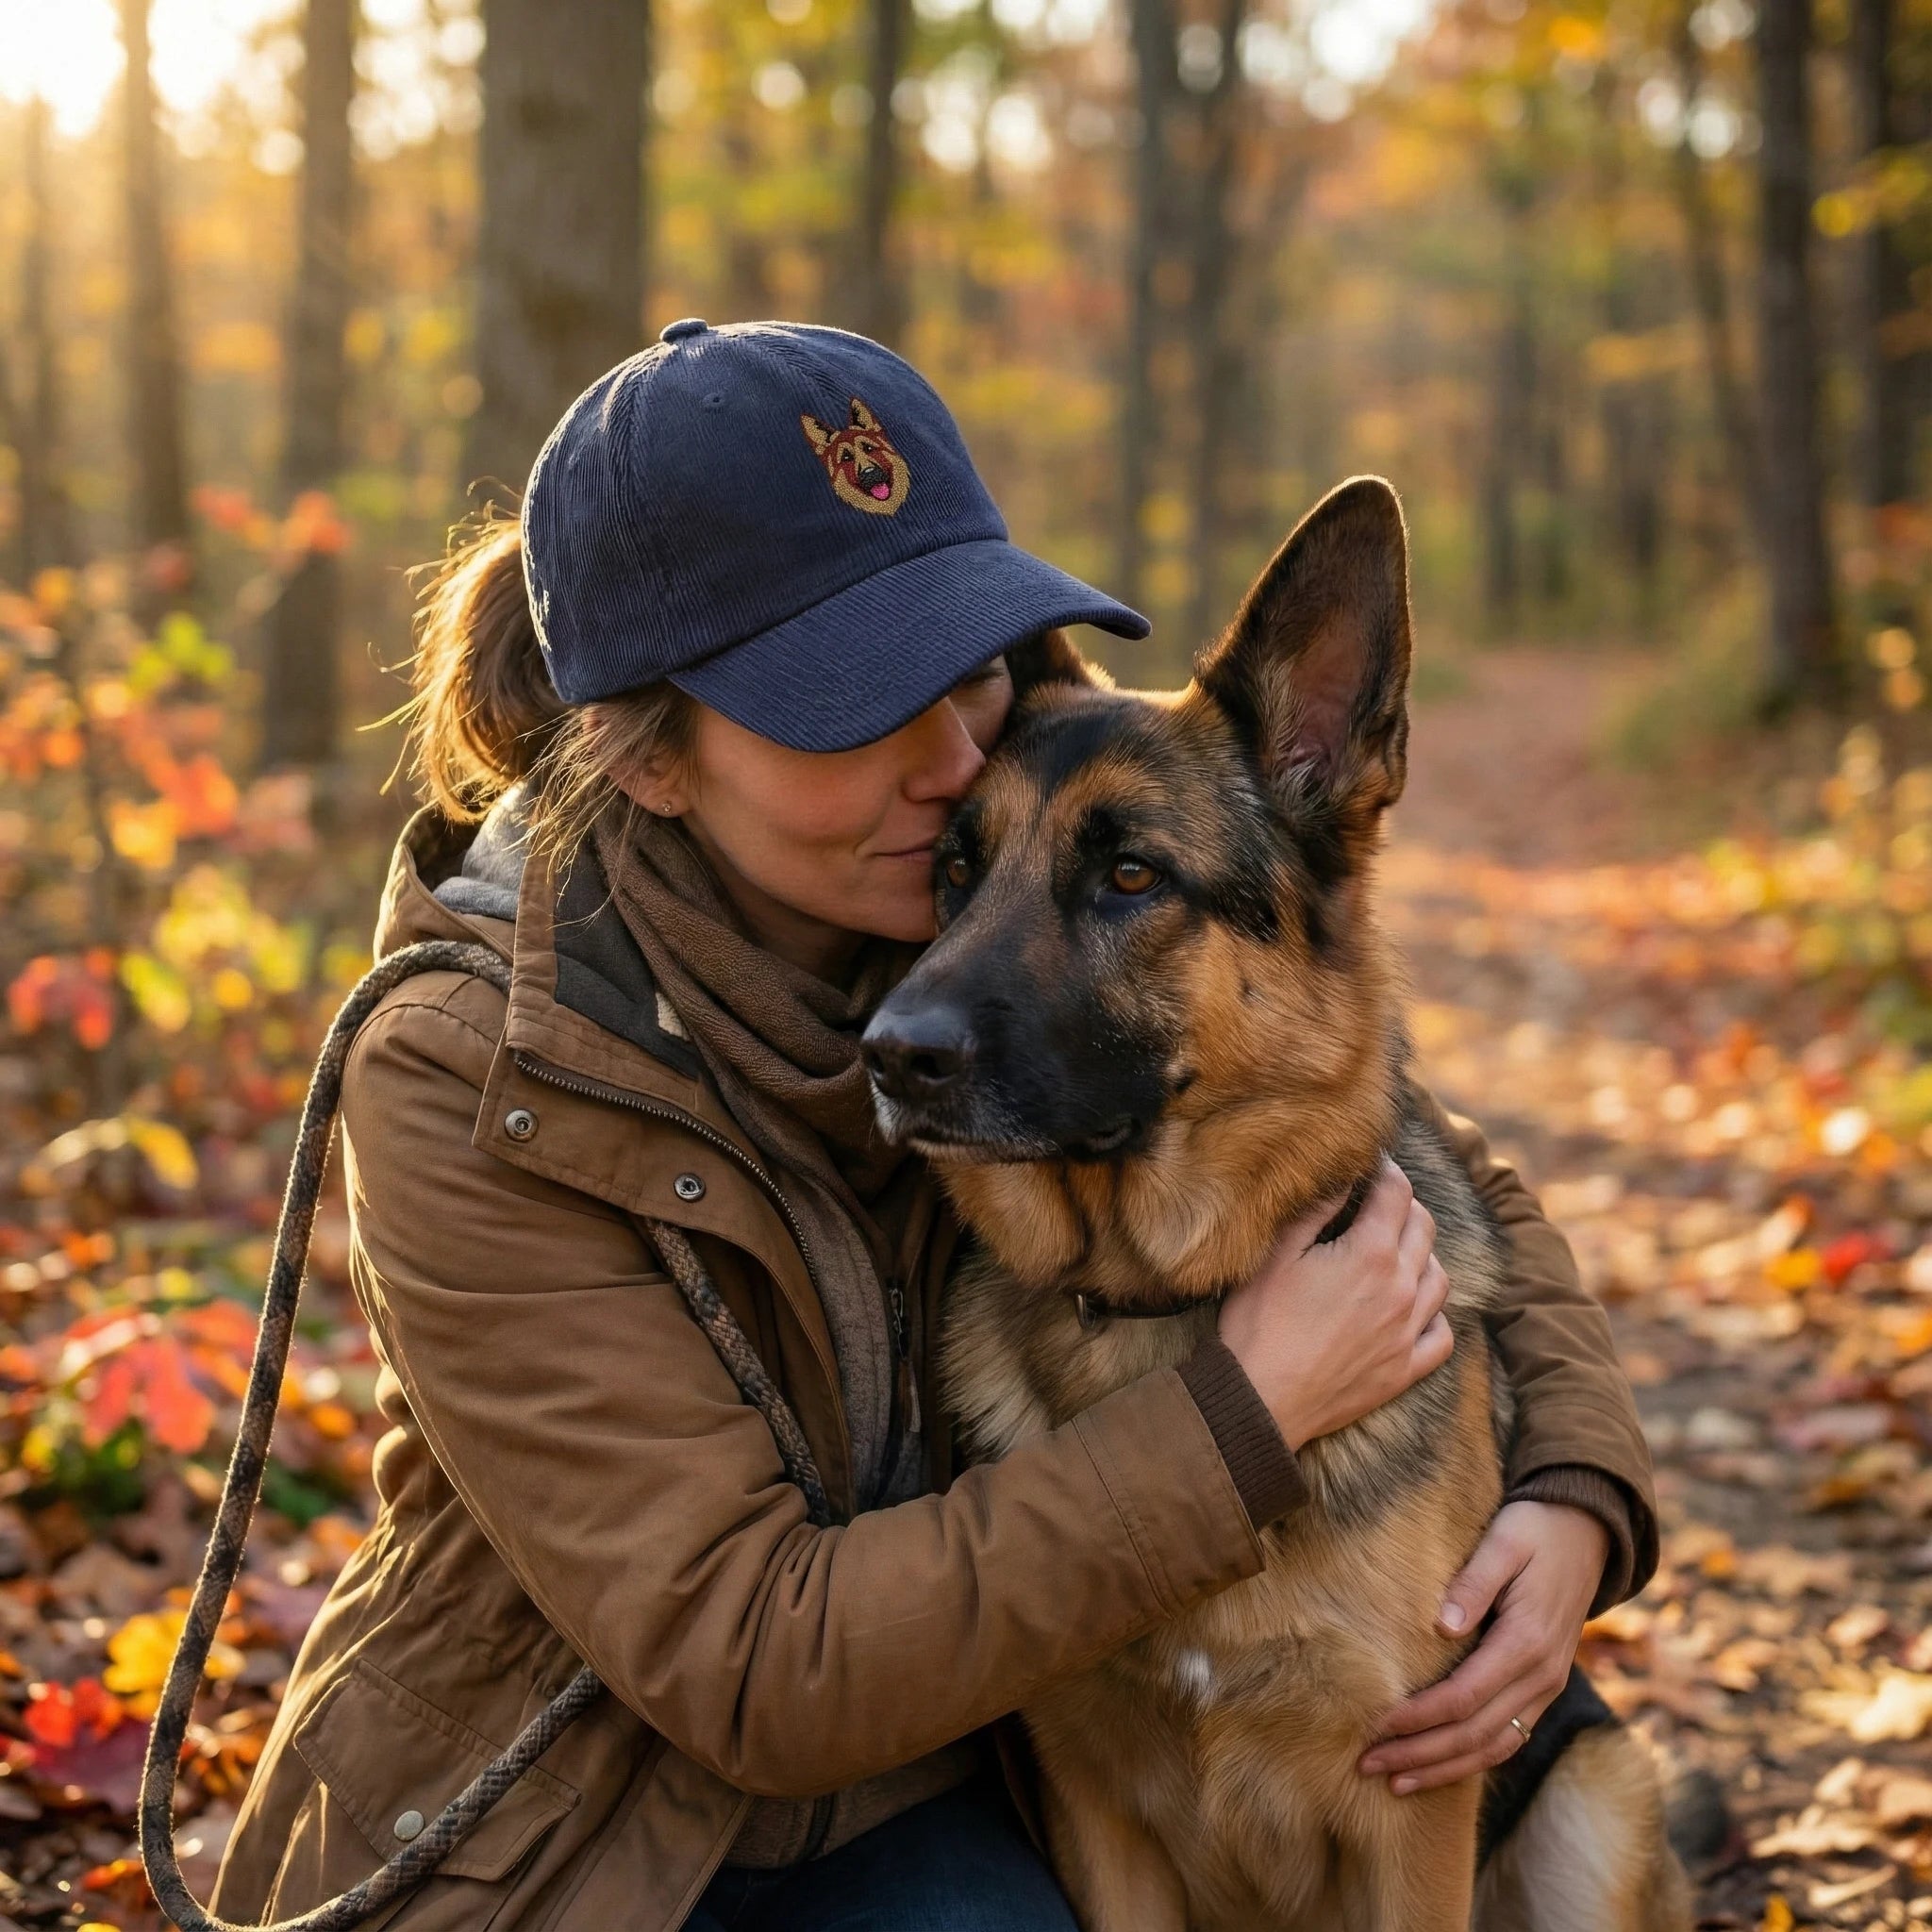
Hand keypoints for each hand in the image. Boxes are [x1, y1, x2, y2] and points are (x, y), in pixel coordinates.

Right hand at [1219, 1157, 1451, 1452]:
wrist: (1261, 1400)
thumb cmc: (1259, 1324)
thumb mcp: (1276, 1255)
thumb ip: (1316, 1210)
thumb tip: (1343, 1176)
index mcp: (1372, 1254)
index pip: (1397, 1193)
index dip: (1386, 1170)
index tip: (1373, 1163)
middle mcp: (1402, 1289)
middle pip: (1424, 1228)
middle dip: (1404, 1205)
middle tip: (1378, 1202)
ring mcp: (1409, 1333)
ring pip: (1440, 1277)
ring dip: (1422, 1255)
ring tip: (1395, 1252)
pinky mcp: (1405, 1370)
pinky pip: (1442, 1334)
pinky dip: (1433, 1314)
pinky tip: (1412, 1309)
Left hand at [1357, 1500, 1608, 1793]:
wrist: (1585, 1532)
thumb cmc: (1534, 1530)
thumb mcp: (1504, 1541)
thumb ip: (1473, 1582)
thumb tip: (1440, 1625)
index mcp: (1528, 1641)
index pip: (1465, 1696)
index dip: (1418, 1717)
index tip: (1375, 1725)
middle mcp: (1543, 1675)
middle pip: (1476, 1734)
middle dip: (1420, 1755)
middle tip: (1367, 1766)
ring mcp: (1547, 1687)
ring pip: (1494, 1747)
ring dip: (1443, 1769)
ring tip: (1394, 1784)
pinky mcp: (1543, 1688)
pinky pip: (1509, 1738)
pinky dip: (1473, 1760)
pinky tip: (1438, 1768)